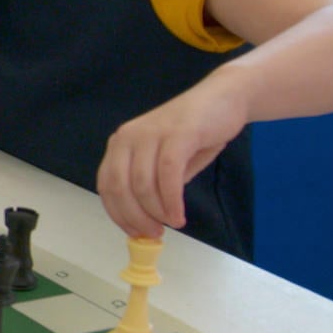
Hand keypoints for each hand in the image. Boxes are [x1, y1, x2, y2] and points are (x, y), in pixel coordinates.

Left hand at [96, 71, 248, 238]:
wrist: (225, 99)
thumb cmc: (194, 134)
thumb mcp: (164, 162)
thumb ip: (152, 186)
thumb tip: (145, 221)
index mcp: (120, 144)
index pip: (107, 185)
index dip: (118, 214)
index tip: (134, 233)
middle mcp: (128, 137)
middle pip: (120, 187)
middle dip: (134, 217)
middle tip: (154, 234)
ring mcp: (151, 134)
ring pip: (143, 184)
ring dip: (156, 212)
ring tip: (173, 223)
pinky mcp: (177, 134)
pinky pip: (167, 175)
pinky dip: (171, 201)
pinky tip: (178, 214)